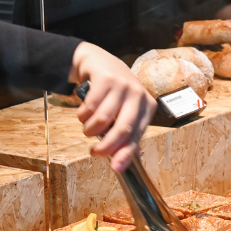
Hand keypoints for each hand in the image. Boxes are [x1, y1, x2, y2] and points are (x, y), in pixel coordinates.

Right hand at [69, 42, 156, 172]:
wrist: (100, 63)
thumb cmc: (115, 93)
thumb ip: (128, 135)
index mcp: (147, 107)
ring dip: (90, 129)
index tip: (116, 168)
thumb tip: (126, 162)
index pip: (137, 135)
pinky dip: (83, 116)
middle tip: (95, 153)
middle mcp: (138, 95)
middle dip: (106, 146)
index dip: (125, 154)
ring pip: (103, 119)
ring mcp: (122, 85)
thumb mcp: (125, 112)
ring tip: (88, 128)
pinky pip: (90, 106)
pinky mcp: (106, 78)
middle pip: (123, 129)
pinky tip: (83, 115)